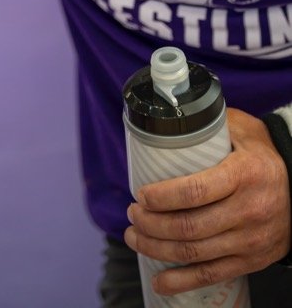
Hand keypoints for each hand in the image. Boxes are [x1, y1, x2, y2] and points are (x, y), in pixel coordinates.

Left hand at [124, 108, 290, 293]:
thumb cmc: (263, 155)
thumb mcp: (243, 130)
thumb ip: (209, 123)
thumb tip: (169, 115)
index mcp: (244, 175)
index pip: (196, 191)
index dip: (163, 197)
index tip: (141, 194)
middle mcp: (248, 211)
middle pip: (190, 226)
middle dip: (151, 224)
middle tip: (132, 214)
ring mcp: (250, 241)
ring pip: (195, 252)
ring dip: (157, 248)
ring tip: (135, 237)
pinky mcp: (250, 261)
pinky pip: (212, 275)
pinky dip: (182, 281)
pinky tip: (159, 280)